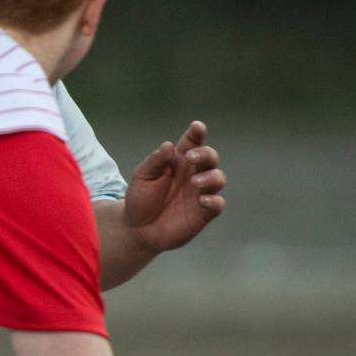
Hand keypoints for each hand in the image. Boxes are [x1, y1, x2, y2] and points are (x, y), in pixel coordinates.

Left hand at [123, 121, 225, 252]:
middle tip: (191, 157)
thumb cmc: (140, 198)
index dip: (197, 133)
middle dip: (205, 154)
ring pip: (218, 178)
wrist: (137, 229)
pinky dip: (214, 200)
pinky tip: (203, 200)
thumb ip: (156, 161)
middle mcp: (193, 174)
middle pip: (210, 157)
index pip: (192, 143)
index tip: (197, 127)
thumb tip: (168, 145)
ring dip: (210, 177)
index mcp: (179, 161)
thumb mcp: (143, 176)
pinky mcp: (203, 213)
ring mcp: (200, 193)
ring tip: (194, 182)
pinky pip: (217, 204)